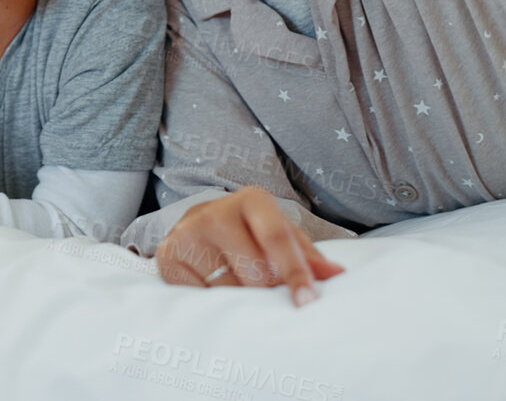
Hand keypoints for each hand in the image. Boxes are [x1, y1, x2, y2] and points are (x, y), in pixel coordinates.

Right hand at [155, 187, 345, 304]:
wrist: (195, 227)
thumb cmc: (250, 234)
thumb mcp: (280, 236)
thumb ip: (308, 256)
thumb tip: (338, 276)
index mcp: (252, 200)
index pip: (277, 238)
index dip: (295, 271)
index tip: (307, 301)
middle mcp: (216, 211)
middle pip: (255, 270)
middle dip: (269, 293)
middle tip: (269, 298)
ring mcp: (187, 234)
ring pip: (229, 289)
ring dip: (242, 302)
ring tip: (240, 292)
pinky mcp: (168, 258)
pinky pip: (202, 298)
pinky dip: (215, 305)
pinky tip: (216, 294)